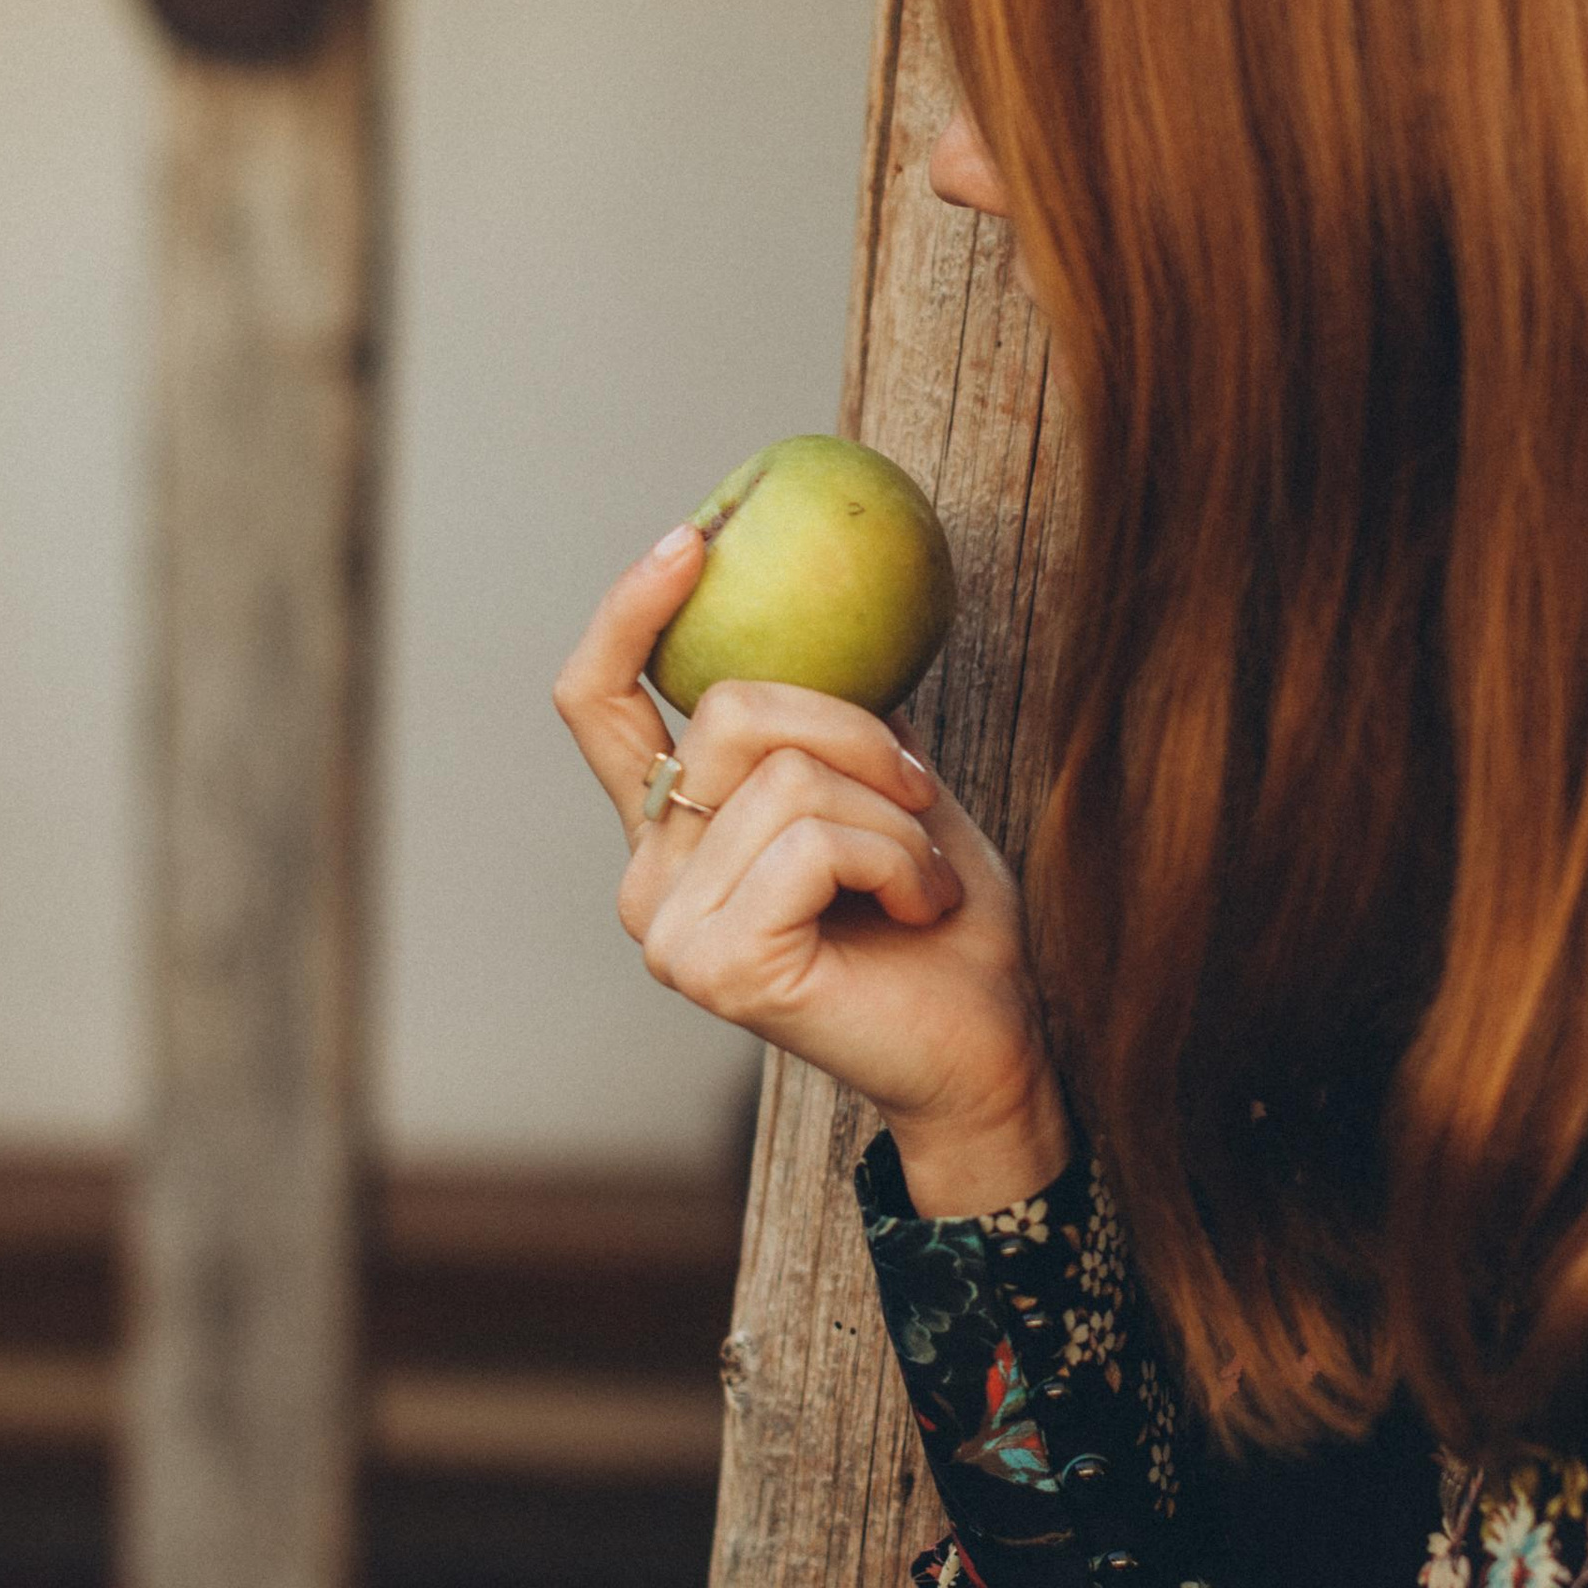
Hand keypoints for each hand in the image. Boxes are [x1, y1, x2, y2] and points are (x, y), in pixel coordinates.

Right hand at [554, 527, 1070, 1211]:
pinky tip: (918, 910)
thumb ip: (825, 715)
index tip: (695, 541)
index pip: (600, 702)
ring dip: (893, 814)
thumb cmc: (943, 919)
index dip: (628, 613)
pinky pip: (812, 842)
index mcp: (672, 831)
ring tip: (924, 878)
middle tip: (919, 791)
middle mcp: (648, 880)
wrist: (988, 1046)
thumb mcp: (887, 784)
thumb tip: (804, 589)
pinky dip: (895, 860)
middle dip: (855, 730)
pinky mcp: (716, 966)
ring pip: (787, 776)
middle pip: (730, 711)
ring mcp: (670, 930)